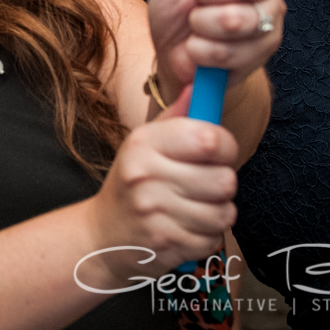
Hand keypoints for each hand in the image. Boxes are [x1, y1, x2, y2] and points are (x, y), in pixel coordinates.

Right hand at [83, 87, 239, 286]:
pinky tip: (186, 228)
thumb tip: (198, 85)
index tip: (217, 152)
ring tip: (195, 208)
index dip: (226, 146)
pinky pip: (212, 239)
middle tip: (204, 185)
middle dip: (222, 185)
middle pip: (224, 180)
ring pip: (223, 213)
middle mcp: (146, 174)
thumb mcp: (146, 144)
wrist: (103, 235)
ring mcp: (154, 211)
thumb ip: (177, 116)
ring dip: (216, 213)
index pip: (210, 139)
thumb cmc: (132, 183)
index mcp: (145, 143)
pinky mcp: (164, 243)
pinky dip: (206, 237)